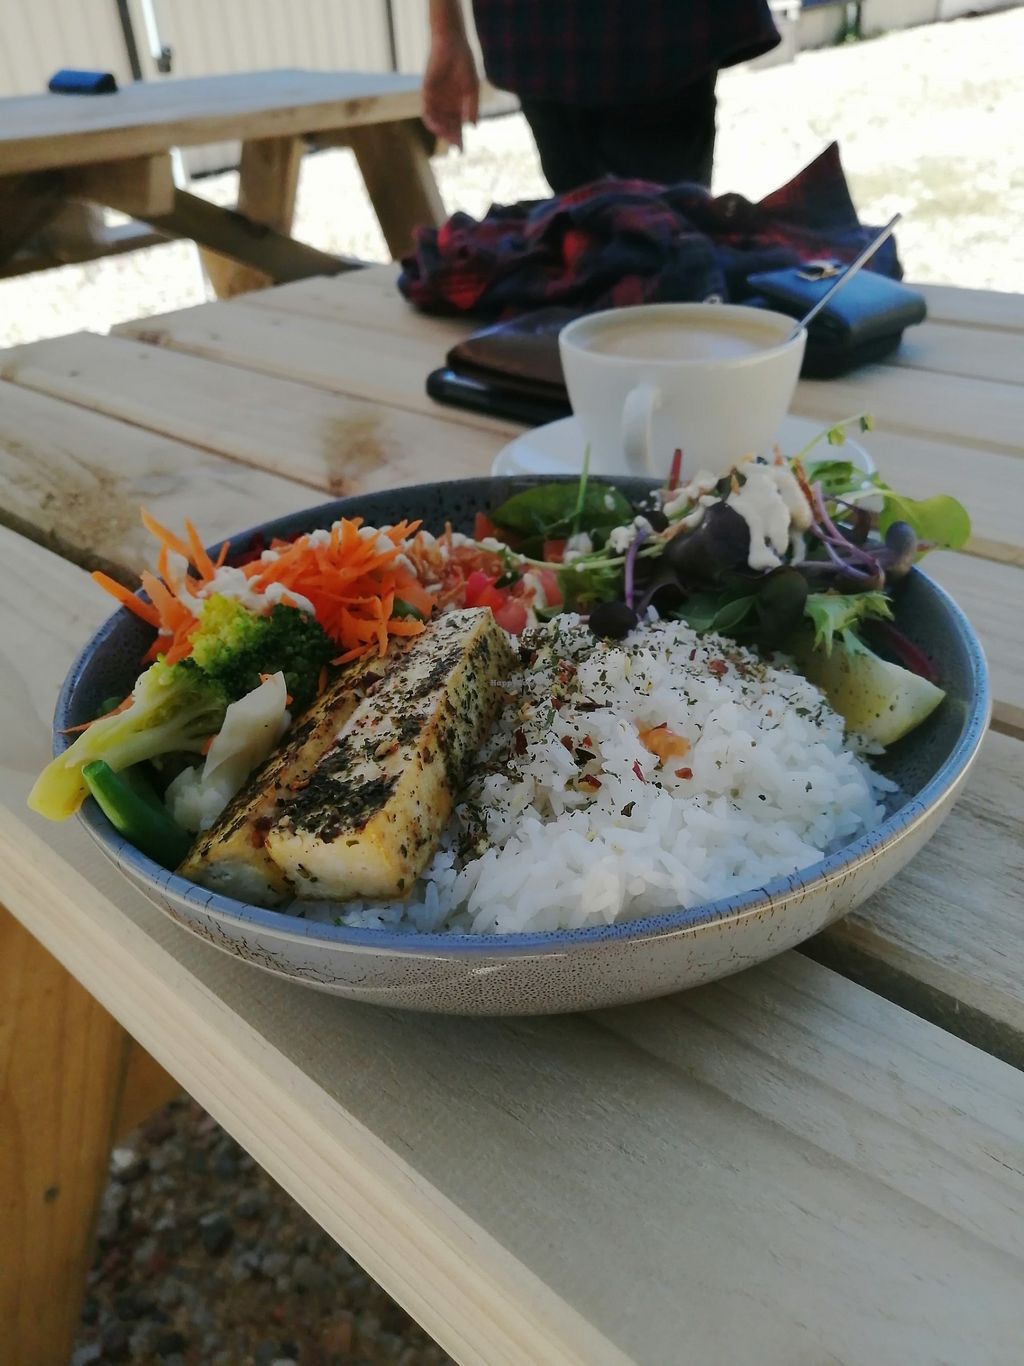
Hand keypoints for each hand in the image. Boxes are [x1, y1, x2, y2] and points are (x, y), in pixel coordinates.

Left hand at [423, 30, 478, 149]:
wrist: (452, 45)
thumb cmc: (464, 63)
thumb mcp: (472, 89)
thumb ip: (472, 108)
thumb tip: (473, 127)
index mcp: (457, 105)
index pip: (457, 127)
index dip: (459, 139)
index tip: (462, 151)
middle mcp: (445, 105)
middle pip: (447, 127)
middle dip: (451, 138)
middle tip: (456, 145)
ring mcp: (436, 100)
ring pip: (436, 122)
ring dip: (441, 132)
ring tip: (448, 137)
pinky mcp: (427, 93)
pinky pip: (426, 112)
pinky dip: (432, 121)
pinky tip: (438, 127)